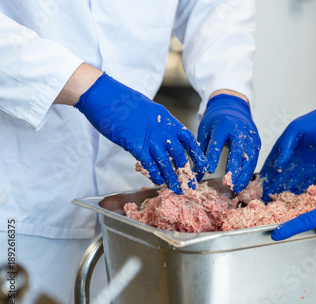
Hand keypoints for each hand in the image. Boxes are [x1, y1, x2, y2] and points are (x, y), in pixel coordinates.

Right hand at [75, 73, 207, 193]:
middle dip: (186, 172)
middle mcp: (162, 130)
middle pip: (179, 155)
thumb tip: (164, 138)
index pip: (188, 139)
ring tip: (177, 189)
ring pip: (165, 162)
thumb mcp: (149, 110)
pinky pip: (149, 163)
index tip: (203, 166)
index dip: (197, 154)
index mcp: (167, 120)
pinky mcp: (134, 144)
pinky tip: (158, 181)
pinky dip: (155, 173)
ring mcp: (149, 137)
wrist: (104, 95)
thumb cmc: (124, 102)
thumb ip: (159, 125)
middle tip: (190, 185)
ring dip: (172, 178)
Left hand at [196, 94, 260, 192]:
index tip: (210, 170)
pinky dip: (249, 172)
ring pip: (250, 157)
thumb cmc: (217, 120)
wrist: (232, 105)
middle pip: (238, 151)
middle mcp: (239, 130)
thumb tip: (195, 173)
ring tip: (236, 188)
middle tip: (229, 183)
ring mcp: (250, 136)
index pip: (218, 142)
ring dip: (244, 174)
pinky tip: (242, 182)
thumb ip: (201, 152)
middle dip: (234, 168)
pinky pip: (254, 158)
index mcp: (223, 125)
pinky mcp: (257, 141)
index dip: (214, 157)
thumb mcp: (206, 132)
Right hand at [260, 100, 315, 201]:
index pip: (269, 170)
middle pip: (277, 182)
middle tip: (265, 206)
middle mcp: (290, 162)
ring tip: (277, 208)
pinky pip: (305, 188)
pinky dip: (299, 196)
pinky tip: (294, 204)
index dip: (263, 182)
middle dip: (270, 193)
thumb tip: (278, 166)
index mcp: (282, 151)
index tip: (257, 193)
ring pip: (290, 187)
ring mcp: (303, 169)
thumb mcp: (297, 130)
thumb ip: (286, 147)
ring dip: (283, 197)